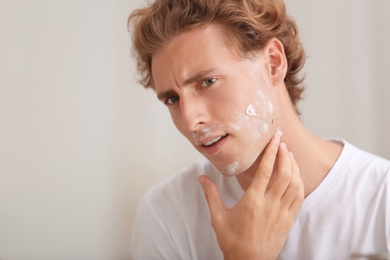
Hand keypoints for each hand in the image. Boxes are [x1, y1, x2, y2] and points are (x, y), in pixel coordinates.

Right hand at [198, 136, 303, 259]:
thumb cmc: (233, 241)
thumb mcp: (218, 217)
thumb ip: (211, 195)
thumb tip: (201, 178)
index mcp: (252, 202)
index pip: (266, 172)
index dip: (272, 153)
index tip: (275, 141)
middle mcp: (270, 205)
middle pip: (284, 174)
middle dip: (285, 155)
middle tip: (282, 143)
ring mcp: (282, 213)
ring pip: (294, 184)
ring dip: (294, 167)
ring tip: (289, 155)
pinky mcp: (289, 220)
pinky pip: (299, 197)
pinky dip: (299, 183)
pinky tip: (296, 176)